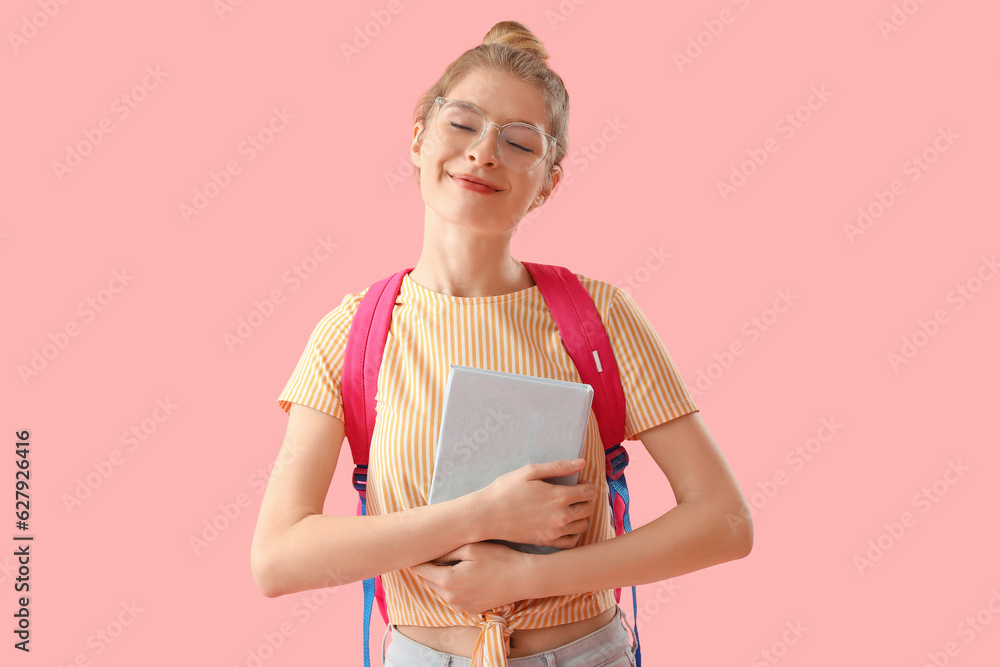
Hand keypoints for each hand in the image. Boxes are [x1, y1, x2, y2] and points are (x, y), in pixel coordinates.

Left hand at [411, 542, 534, 613]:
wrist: (523, 579)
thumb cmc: (499, 559)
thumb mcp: (471, 548)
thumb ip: (446, 552)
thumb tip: (428, 553)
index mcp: (448, 581)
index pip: (421, 570)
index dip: (416, 558)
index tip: (413, 548)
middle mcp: (450, 598)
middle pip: (428, 580)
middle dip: (429, 566)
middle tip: (432, 550)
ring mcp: (460, 607)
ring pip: (440, 589)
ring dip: (441, 576)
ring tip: (451, 560)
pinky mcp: (469, 611)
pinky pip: (452, 597)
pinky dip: (452, 586)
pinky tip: (464, 573)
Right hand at [472, 459, 597, 548]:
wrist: (487, 515)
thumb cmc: (506, 490)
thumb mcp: (530, 471)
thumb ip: (558, 467)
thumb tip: (581, 463)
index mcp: (559, 496)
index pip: (590, 492)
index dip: (587, 485)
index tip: (578, 482)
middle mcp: (561, 516)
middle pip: (589, 508)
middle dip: (586, 499)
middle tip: (574, 494)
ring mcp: (555, 532)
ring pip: (583, 525)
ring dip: (582, 516)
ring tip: (570, 508)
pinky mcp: (547, 542)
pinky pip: (572, 542)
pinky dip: (574, 534)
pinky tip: (565, 525)